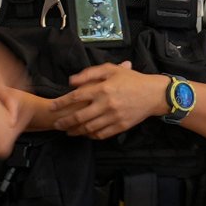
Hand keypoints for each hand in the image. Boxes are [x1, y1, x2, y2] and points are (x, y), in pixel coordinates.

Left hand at [43, 62, 175, 140]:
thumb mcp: (111, 69)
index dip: (61, 103)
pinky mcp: (121, 126)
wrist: (153, 94)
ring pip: (89, 128)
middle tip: (56, 124)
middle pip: (79, 116)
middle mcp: (107, 104)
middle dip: (65, 121)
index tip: (52, 107)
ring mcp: (114, 117)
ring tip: (67, 131)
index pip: (76, 97)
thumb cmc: (131, 79)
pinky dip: (91, 135)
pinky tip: (85, 134)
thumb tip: (71, 81)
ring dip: (75, 131)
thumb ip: (90, 73)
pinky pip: (102, 134)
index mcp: (103, 88)